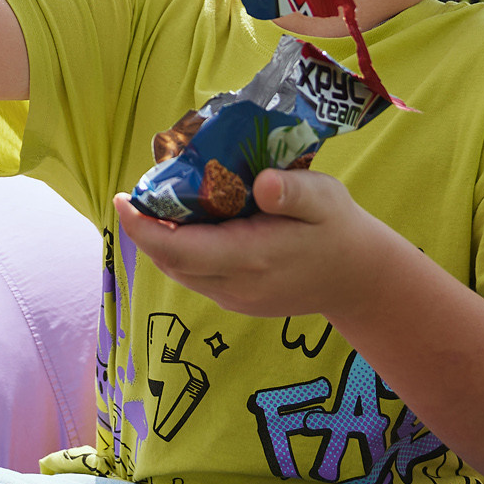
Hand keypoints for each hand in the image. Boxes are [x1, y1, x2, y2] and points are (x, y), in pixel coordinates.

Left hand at [114, 169, 394, 319]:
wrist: (360, 280)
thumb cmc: (339, 229)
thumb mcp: (325, 199)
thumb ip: (294, 192)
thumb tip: (263, 183)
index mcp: (251, 257)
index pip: (179, 249)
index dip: (143, 228)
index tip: (122, 200)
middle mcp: (236, 286)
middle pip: (170, 261)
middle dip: (146, 230)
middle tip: (138, 193)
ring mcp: (235, 298)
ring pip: (180, 271)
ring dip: (161, 241)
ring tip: (157, 204)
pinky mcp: (238, 299)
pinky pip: (196, 276)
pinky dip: (181, 250)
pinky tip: (188, 224)